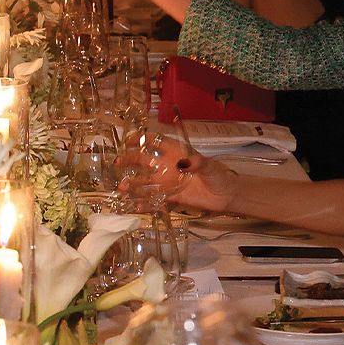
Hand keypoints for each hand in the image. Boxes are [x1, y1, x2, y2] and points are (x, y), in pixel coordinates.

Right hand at [116, 142, 236, 212]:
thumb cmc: (219, 175)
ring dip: (134, 183)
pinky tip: (135, 206)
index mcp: (177, 153)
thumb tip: (185, 162)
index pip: (157, 141)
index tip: (129, 140)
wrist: (226, 195)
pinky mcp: (172, 196)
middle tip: (117, 163)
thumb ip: (198, 163)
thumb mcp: (210, 166)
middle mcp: (169, 166)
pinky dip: (145, 202)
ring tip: (121, 187)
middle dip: (131, 160)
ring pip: (147, 181)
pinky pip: (155, 198)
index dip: (143, 139)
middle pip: (146, 160)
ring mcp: (169, 181)